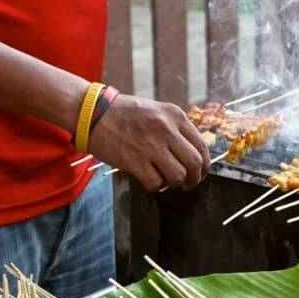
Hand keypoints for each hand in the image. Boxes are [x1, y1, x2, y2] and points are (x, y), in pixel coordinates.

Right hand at [88, 95, 209, 191]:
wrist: (93, 113)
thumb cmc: (124, 113)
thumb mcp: (156, 110)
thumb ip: (175, 128)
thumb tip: (192, 153)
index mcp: (175, 115)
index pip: (202, 145)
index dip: (205, 165)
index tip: (200, 172)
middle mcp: (166, 129)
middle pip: (195, 163)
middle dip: (195, 179)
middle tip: (189, 184)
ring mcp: (151, 146)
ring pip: (178, 176)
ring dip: (174, 183)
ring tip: (166, 180)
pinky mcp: (135, 161)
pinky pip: (156, 183)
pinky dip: (155, 186)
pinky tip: (148, 179)